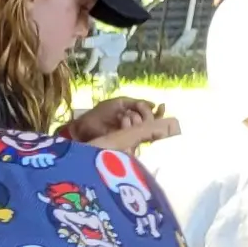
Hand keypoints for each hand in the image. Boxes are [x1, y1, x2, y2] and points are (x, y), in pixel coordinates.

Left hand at [63, 96, 178, 146]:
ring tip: (122, 116)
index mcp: (136, 119)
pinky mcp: (124, 144)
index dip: (159, 113)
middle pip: (152, 122)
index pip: (154, 118)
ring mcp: (130, 137)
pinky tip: (122, 119)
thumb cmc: (100, 113)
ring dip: (135, 118)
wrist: (85, 125)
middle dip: (145, 113)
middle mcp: (135, 129)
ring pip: (145, 127)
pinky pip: (135, 133)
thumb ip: (136, 102)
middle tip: (133, 109)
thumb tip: (154, 105)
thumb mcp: (120, 102)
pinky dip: (129, 123)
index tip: (162, 105)